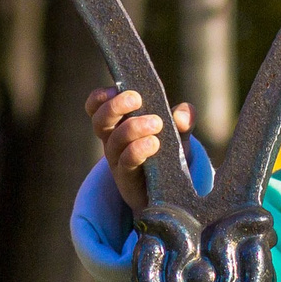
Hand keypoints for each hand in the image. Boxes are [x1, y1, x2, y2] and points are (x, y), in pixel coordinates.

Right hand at [86, 86, 193, 213]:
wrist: (168, 193)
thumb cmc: (168, 155)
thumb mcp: (178, 134)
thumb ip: (183, 119)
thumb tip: (181, 115)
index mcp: (119, 124)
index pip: (97, 108)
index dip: (100, 97)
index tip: (115, 89)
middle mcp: (113, 141)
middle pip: (100, 121)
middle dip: (115, 106)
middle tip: (136, 99)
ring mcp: (118, 160)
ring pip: (114, 140)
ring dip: (132, 127)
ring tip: (156, 123)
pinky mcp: (127, 178)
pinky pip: (126, 161)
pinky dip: (138, 149)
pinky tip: (153, 143)